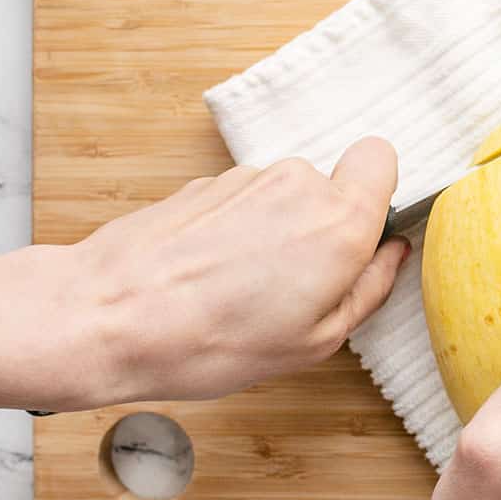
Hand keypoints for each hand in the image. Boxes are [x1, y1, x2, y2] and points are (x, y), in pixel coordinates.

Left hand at [0, 138, 405, 410]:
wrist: (109, 317)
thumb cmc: (213, 340)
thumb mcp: (316, 340)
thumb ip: (369, 289)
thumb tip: (390, 255)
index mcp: (340, 222)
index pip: (382, 159)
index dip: (377, 194)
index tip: (361, 236)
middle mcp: (298, 184)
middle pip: (330, 188)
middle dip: (320, 230)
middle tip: (294, 290)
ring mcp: (246, 178)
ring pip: (284, 198)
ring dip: (274, 234)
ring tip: (241, 291)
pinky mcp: (204, 183)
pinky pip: (242, 204)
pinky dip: (235, 233)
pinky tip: (209, 278)